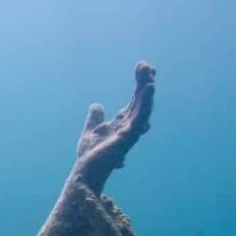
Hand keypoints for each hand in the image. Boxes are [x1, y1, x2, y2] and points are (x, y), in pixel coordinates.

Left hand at [74, 62, 155, 193]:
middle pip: (140, 100)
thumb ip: (95, 118)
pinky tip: (148, 89)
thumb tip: (97, 105)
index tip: (144, 67)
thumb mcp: (91, 130)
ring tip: (149, 75)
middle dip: (144, 83)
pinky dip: (145, 103)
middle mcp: (130, 125)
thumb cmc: (91, 154)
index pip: (135, 100)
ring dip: (147, 91)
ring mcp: (131, 131)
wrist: (86, 170)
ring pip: (143, 107)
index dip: (140, 84)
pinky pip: (140, 117)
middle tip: (147, 64)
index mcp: (123, 122)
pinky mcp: (128, 136)